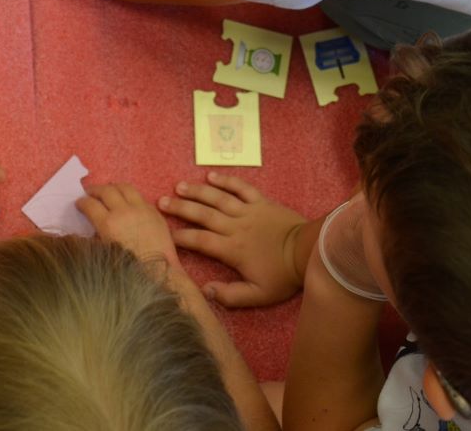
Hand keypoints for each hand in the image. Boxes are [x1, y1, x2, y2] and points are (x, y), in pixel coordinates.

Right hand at [76, 183, 180, 269]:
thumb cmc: (129, 269)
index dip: (81, 202)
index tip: (78, 203)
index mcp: (108, 223)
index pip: (90, 204)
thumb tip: (92, 226)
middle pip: (106, 191)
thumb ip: (97, 235)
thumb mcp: (105, 253)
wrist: (158, 272)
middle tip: (89, 193)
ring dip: (113, 187)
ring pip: (124, 187)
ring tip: (108, 190)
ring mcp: (141, 209)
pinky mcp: (154, 211)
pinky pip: (139, 197)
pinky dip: (129, 196)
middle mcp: (123, 211)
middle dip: (94, 190)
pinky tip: (127, 201)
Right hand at [161, 172, 306, 307]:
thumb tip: (205, 289)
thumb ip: (231, 295)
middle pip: (202, 214)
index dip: (180, 238)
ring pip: (217, 198)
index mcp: (231, 249)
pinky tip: (211, 176)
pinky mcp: (261, 201)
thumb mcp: (258, 295)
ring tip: (179, 186)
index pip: (199, 241)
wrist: (310, 252)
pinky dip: (226, 180)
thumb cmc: (283, 275)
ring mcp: (248, 211)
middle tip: (161, 202)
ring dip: (197, 191)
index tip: (165, 235)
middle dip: (180, 208)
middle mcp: (235, 226)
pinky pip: (241, 187)